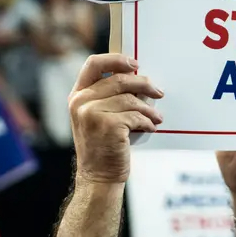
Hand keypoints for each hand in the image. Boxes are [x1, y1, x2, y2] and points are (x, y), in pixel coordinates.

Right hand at [68, 53, 163, 183]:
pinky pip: (136, 116)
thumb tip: (135, 77)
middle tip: (158, 91)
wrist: (97, 177)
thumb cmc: (101, 145)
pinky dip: (147, 121)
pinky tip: (151, 126)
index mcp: (77, 95)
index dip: (116, 59)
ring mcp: (92, 113)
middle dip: (143, 84)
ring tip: (156, 116)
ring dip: (149, 108)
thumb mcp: (94, 116)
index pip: (94, 63)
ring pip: (131, 99)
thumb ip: (105, 95)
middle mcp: (81, 102)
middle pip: (119, 79)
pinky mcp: (108, 126)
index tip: (134, 64)